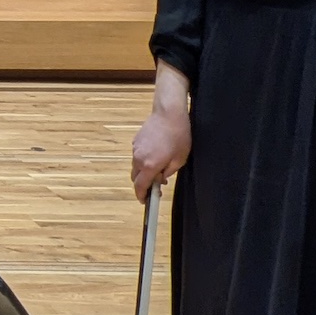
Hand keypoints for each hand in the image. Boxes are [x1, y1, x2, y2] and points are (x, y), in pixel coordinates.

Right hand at [130, 63, 191, 201]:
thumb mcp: (180, 159)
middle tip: (155, 185)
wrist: (169, 113)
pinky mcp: (136, 140)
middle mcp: (138, 159)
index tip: (145, 201)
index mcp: (149, 165)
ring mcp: (135, 149)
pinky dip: (144, 160)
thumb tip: (160, 178)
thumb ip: (168, 172)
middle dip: (143, 184)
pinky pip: (138, 155)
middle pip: (135, 178)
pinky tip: (156, 153)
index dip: (142, 196)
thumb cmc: (178, 136)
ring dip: (144, 171)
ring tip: (159, 166)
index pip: (140, 186)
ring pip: (136, 166)